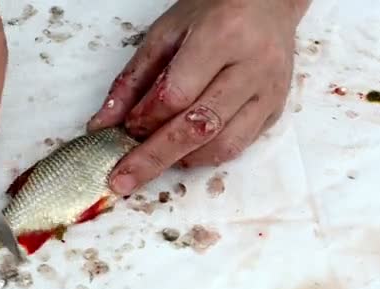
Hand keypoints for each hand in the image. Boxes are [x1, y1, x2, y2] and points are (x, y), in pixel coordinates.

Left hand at [87, 0, 309, 194]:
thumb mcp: (164, 34)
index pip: (176, 94)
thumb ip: (133, 80)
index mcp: (221, 37)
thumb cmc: (213, 11)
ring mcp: (269, 93)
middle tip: (122, 179)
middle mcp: (252, 68)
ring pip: (222, 145)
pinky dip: (204, 156)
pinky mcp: (276, 110)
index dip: (145, 118)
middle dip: (154, 159)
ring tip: (154, 159)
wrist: (268, 4)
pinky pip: (238, 147)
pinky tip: (183, 152)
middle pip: (199, 127)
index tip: (124, 129)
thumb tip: (103, 125)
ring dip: (181, 160)